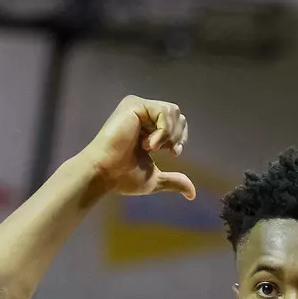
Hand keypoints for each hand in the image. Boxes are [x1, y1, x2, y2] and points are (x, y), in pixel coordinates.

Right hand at [77, 96, 194, 200]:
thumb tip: (193, 194)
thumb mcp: (155, 178)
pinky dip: (162, 131)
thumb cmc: (123, 176)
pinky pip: (163, 112)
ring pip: (173, 111)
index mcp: (148, 126)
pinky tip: (147, 144)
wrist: (105, 173)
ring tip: (150, 147)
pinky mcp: (134, 104)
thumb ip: (174, 181)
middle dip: (177, 136)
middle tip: (164, 150)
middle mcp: (143, 113)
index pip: (177, 123)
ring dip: (168, 134)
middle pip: (178, 115)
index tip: (173, 153)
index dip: (180, 139)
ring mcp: (138, 107)